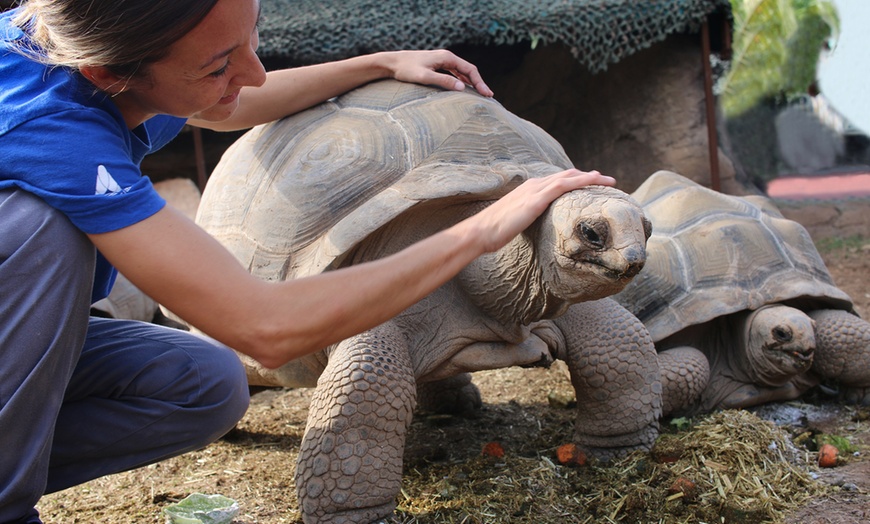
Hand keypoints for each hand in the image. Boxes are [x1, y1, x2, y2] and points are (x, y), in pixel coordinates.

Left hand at [380, 50, 493, 96]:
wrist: (392, 63)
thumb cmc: (406, 70)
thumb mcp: (425, 77)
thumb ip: (443, 81)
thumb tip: (462, 88)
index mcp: (447, 57)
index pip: (470, 70)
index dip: (480, 82)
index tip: (487, 94)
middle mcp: (447, 57)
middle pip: (469, 70)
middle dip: (479, 83)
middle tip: (489, 96)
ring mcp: (442, 61)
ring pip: (463, 72)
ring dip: (472, 83)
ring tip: (481, 94)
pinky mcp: (437, 66)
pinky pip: (455, 73)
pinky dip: (463, 81)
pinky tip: (465, 90)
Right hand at [468, 169, 615, 252]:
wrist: (480, 231)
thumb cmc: (494, 232)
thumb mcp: (515, 223)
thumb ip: (527, 221)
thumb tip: (535, 230)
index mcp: (528, 189)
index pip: (556, 181)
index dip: (575, 180)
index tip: (590, 184)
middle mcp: (533, 185)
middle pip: (566, 175)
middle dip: (587, 176)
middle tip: (605, 180)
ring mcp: (535, 190)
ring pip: (569, 177)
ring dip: (590, 177)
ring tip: (608, 180)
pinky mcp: (536, 198)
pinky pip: (564, 185)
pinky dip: (581, 181)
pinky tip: (595, 182)